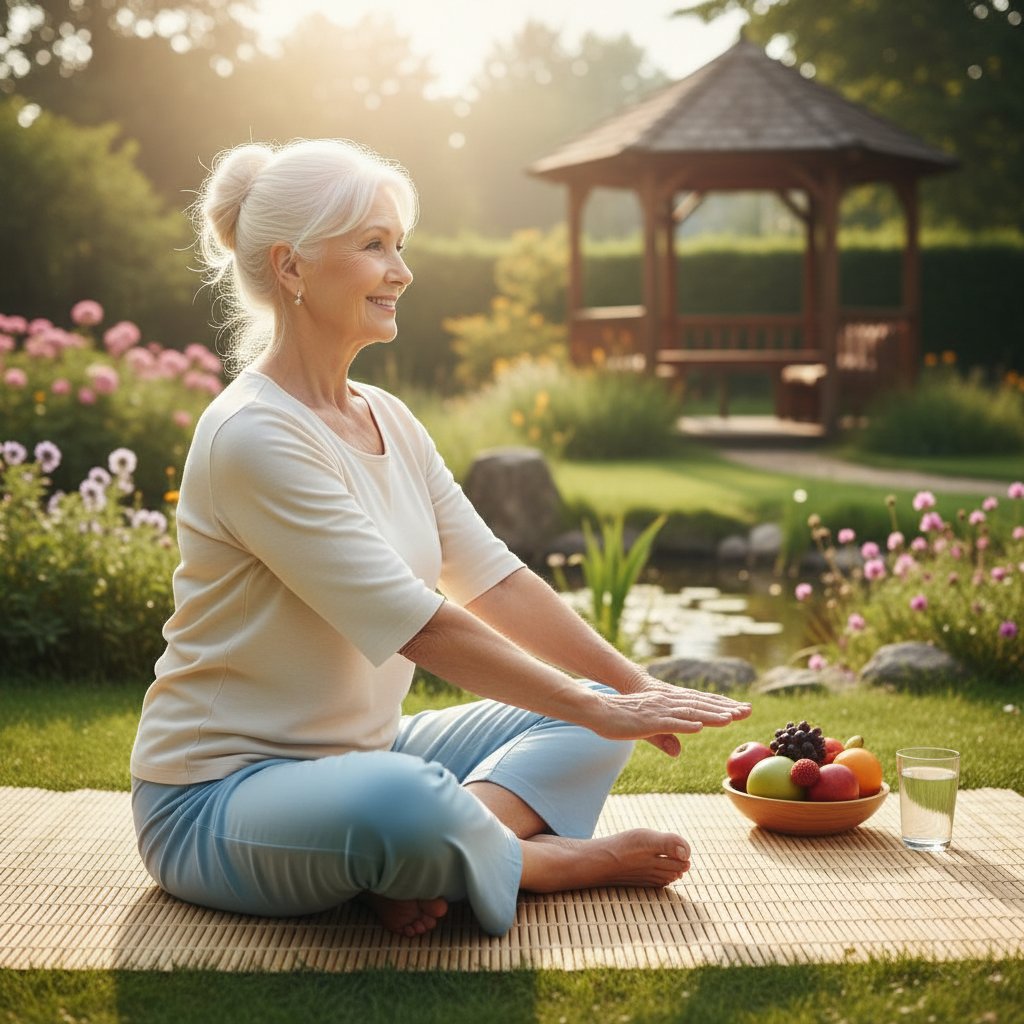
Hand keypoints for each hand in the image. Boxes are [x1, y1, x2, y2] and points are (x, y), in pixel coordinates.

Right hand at [600, 673, 751, 757]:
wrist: (597, 710)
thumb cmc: (619, 720)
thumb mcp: (646, 731)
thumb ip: (664, 738)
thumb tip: (678, 751)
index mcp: (668, 706)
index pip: (699, 706)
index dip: (720, 707)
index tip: (740, 710)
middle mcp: (667, 705)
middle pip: (700, 707)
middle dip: (724, 709)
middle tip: (748, 711)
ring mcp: (658, 712)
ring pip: (688, 713)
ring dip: (709, 715)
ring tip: (730, 718)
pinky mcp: (647, 721)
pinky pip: (668, 723)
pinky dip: (683, 724)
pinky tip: (698, 727)